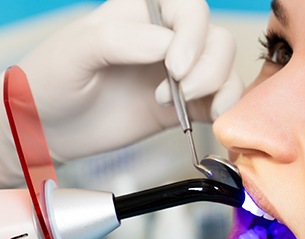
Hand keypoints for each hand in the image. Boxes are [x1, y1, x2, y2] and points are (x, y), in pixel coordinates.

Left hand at [2, 0, 241, 168]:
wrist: (48, 130)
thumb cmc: (52, 83)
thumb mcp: (75, 53)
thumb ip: (119, 41)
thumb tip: (166, 45)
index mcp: (142, 15)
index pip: (189, 10)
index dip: (192, 36)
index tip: (174, 68)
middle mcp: (167, 42)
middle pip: (217, 39)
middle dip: (208, 67)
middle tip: (180, 91)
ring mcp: (179, 75)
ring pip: (225, 68)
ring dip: (218, 88)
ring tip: (182, 106)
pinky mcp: (186, 107)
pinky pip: (221, 101)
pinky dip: (226, 109)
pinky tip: (210, 119)